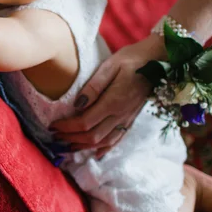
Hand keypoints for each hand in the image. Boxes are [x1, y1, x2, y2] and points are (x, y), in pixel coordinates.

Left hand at [50, 34, 162, 156]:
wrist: (159, 59)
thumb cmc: (132, 58)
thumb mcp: (110, 66)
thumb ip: (93, 87)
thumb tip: (77, 105)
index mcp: (113, 102)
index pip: (85, 123)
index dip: (67, 127)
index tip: (52, 125)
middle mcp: (121, 115)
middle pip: (92, 136)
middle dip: (70, 139)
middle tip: (54, 137)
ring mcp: (127, 119)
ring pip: (103, 141)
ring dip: (83, 146)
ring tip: (67, 146)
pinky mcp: (132, 118)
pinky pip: (117, 139)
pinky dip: (104, 148)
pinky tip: (96, 153)